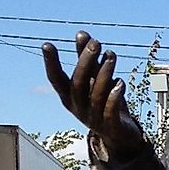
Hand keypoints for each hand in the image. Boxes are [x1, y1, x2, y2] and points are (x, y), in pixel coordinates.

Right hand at [42, 31, 145, 160]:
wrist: (120, 136)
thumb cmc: (104, 103)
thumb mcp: (95, 80)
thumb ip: (88, 59)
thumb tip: (82, 33)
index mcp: (69, 97)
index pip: (56, 80)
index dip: (51, 63)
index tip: (47, 45)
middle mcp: (79, 108)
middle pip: (77, 84)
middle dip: (85, 61)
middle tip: (96, 43)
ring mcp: (94, 119)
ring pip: (96, 94)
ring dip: (104, 72)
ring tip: (111, 55)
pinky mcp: (111, 126)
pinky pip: (110, 111)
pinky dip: (115, 96)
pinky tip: (120, 83)